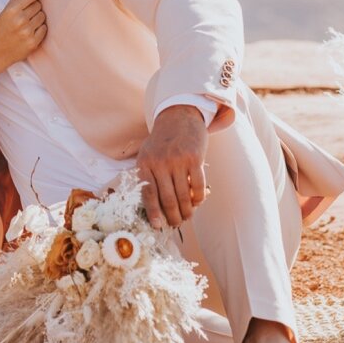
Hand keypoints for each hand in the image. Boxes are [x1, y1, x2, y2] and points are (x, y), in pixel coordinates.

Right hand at [0, 0, 46, 67]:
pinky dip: (40, 29)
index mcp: (12, 10)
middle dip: (34, 9)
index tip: (29, 2)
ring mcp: (27, 32)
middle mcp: (20, 20)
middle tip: (26, 15)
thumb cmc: (2, 28)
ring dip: (37, 19)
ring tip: (28, 24)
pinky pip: (44, 28)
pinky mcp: (33, 42)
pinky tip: (31, 32)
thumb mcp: (5, 10)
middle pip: (39, 5)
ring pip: (43, 16)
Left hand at [137, 105, 208, 228]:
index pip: (148, 194)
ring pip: (183, 195)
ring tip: (188, 216)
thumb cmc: (162, 142)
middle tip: (177, 223)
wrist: (179, 117)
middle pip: (167, 198)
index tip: (158, 225)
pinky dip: (199, 197)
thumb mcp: (148, 155)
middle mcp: (159, 162)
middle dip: (173, 216)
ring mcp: (177, 160)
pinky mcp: (194, 158)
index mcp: (144, 163)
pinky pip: (197, 185)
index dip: (153, 212)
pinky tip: (198, 201)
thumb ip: (150, 178)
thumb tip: (156, 209)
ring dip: (187, 210)